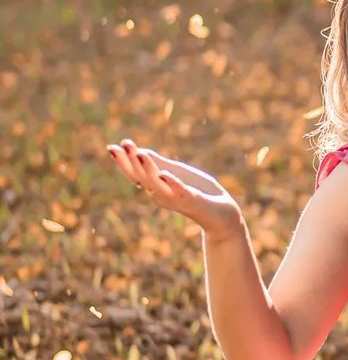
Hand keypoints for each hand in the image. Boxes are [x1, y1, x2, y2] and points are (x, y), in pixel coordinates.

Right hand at [107, 138, 241, 242]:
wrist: (224, 215)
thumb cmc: (199, 192)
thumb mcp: (178, 172)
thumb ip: (160, 163)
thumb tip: (139, 151)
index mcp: (158, 187)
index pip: (136, 174)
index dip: (124, 162)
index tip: (112, 147)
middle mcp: (163, 194)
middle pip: (142, 178)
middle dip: (132, 162)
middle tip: (124, 144)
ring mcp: (178, 199)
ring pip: (158, 185)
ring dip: (148, 170)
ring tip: (140, 153)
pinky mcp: (194, 201)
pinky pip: (181, 193)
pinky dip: (172, 184)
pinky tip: (165, 174)